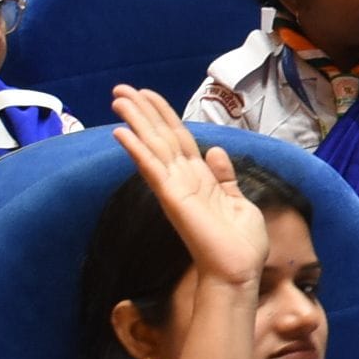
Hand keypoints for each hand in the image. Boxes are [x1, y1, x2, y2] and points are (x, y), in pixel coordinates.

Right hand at [107, 86, 268, 286]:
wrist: (238, 270)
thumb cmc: (241, 243)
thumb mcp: (239, 202)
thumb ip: (225, 177)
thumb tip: (215, 151)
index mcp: (200, 178)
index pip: (179, 138)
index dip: (164, 115)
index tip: (147, 94)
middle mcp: (183, 179)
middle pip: (161, 136)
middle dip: (143, 111)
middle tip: (120, 88)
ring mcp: (176, 188)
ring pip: (153, 146)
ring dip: (136, 121)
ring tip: (118, 98)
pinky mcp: (172, 199)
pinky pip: (152, 169)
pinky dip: (137, 150)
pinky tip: (121, 133)